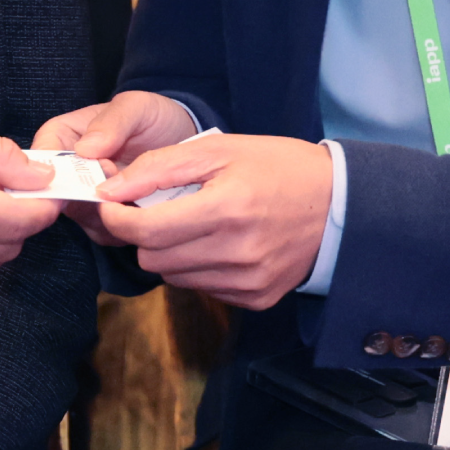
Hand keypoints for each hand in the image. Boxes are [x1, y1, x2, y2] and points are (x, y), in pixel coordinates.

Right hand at [32, 92, 196, 244]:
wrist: (182, 141)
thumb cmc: (154, 117)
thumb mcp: (137, 107)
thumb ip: (112, 122)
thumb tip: (84, 149)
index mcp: (64, 136)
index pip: (42, 154)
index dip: (53, 170)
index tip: (85, 175)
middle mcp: (68, 171)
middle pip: (55, 192)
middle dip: (84, 196)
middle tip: (117, 187)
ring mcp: (85, 197)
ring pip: (79, 216)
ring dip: (104, 213)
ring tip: (136, 194)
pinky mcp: (105, 220)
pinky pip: (102, 232)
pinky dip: (121, 228)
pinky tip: (143, 210)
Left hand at [94, 132, 332, 308]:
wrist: (339, 203)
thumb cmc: (277, 167)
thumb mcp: (218, 150)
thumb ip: (159, 168)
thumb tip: (110, 192)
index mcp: (226, 209)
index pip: (145, 232)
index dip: (117, 219)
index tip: (112, 204)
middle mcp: (237, 253)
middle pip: (153, 259)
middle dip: (145, 234)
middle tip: (161, 208)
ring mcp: (248, 282)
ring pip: (173, 278)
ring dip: (171, 252)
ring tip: (196, 223)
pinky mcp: (256, 299)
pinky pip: (202, 288)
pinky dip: (198, 267)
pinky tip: (219, 243)